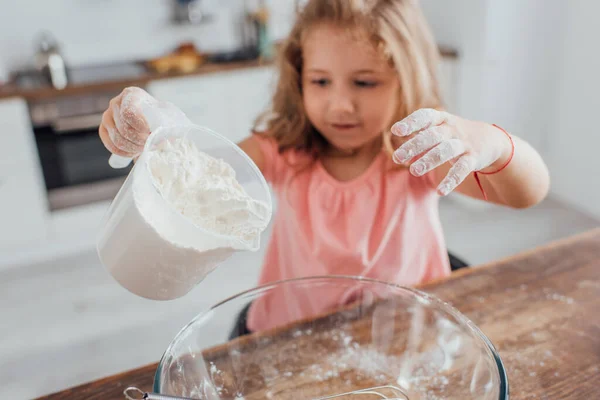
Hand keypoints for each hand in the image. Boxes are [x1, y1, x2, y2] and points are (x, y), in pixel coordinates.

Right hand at [99, 87, 189, 157]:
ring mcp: (107, 116)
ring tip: (145, 149)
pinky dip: (124, 152)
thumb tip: (171, 139)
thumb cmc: (160, 116)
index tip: (151, 133)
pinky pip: (111, 145)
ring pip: (117, 139)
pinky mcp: (104, 130)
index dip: (140, 125)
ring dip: (133, 148)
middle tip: (152, 145)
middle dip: (140, 141)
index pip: (129, 112)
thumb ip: (170, 125)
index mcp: (131, 94)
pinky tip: (135, 152)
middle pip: (123, 128)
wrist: (151, 119)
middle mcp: (116, 103)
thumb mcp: (168, 115)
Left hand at [391, 108, 511, 195]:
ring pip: (446, 150)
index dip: (411, 123)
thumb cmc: (454, 134)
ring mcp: (464, 144)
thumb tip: (394, 147)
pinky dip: (451, 180)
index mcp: (442, 119)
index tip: (396, 131)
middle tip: (397, 157)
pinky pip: (462, 169)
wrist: (490, 138)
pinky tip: (440, 191)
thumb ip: (419, 135)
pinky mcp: (473, 158)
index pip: (425, 117)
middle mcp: (452, 129)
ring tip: (414, 171)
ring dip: (429, 160)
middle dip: (414, 146)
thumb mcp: (439, 128)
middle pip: (433, 135)